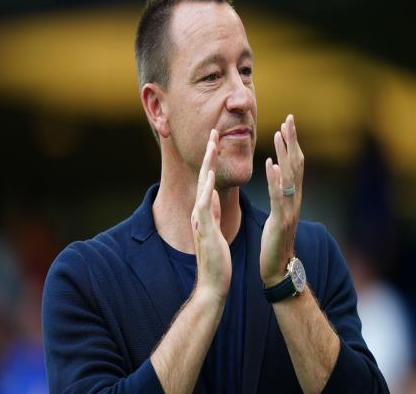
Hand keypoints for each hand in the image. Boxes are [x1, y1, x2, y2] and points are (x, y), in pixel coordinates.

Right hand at [191, 129, 231, 300]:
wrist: (213, 283)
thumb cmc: (216, 258)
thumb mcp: (213, 228)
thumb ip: (211, 211)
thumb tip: (211, 193)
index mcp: (204, 211)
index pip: (208, 180)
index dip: (211, 160)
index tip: (216, 141)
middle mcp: (199, 212)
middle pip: (204, 177)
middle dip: (208, 153)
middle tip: (213, 131)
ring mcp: (200, 220)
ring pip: (203, 186)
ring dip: (207, 164)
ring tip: (211, 143)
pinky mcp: (205, 230)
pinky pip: (204, 205)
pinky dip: (206, 188)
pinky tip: (210, 174)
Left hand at [260, 114, 304, 286]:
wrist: (277, 268)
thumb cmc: (274, 240)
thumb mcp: (277, 212)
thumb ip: (279, 192)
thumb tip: (276, 172)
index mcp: (292, 197)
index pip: (294, 165)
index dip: (291, 144)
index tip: (287, 124)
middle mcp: (294, 200)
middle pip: (296, 165)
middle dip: (292, 141)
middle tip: (288, 119)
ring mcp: (289, 210)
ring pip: (289, 177)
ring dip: (284, 153)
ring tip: (279, 134)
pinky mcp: (280, 221)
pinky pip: (278, 196)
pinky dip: (276, 179)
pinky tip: (272, 164)